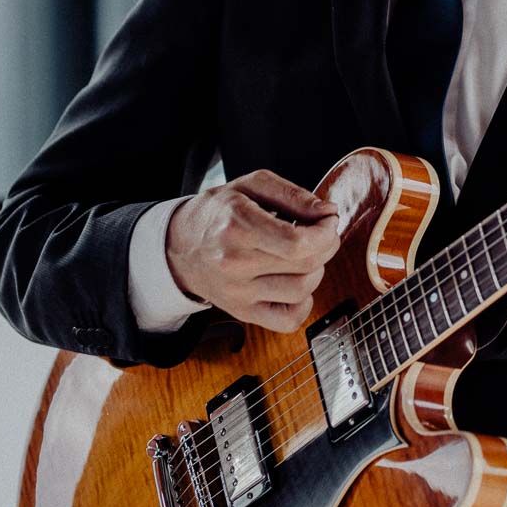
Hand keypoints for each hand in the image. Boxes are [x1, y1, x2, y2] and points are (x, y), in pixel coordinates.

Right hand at [165, 169, 340, 332]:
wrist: (178, 247)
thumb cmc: (219, 213)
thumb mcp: (251, 185)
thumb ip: (293, 194)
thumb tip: (328, 212)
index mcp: (237, 227)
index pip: (297, 243)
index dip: (325, 232)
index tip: (328, 220)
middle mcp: (235, 264)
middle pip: (305, 264)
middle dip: (326, 245)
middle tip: (322, 233)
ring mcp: (238, 293)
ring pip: (302, 290)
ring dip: (317, 270)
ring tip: (306, 254)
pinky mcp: (242, 312)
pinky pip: (288, 321)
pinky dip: (304, 303)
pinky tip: (297, 282)